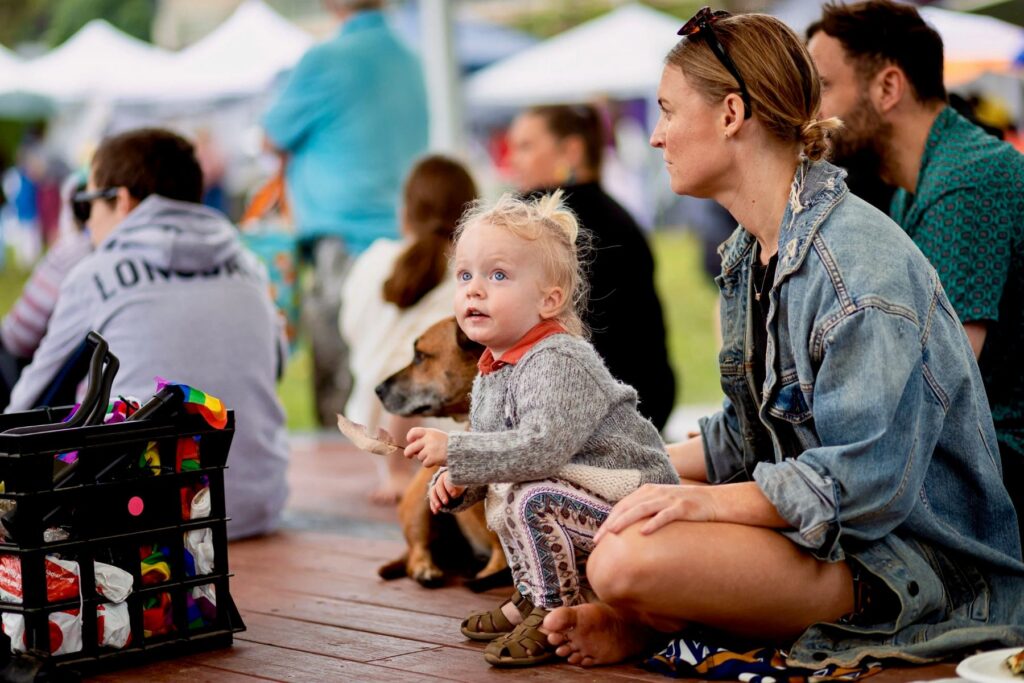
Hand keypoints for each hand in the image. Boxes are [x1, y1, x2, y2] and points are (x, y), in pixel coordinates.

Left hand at [404, 427, 448, 467]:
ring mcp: (430, 449)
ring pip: (420, 457)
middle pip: (411, 448)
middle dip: (408, 453)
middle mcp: (428, 439)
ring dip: (425, 458)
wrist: (461, 450)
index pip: (413, 432)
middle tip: (409, 456)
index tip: (411, 442)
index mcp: (429, 432)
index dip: (410, 437)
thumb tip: (413, 448)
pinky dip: (430, 464)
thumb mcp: (437, 435)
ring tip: (435, 456)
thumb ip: (425, 438)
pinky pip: (425, 463)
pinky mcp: (432, 458)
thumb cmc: (448, 444)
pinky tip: (437, 460)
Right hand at [429, 470, 466, 513]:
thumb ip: (462, 484)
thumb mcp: (463, 482)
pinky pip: (432, 500)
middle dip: (442, 495)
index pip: (446, 480)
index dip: (449, 487)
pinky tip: (436, 512)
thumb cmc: (462, 483)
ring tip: (439, 507)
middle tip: (446, 502)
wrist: (460, 485)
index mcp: (448, 475)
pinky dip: (433, 506)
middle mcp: (440, 480)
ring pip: (433, 492)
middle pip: (438, 486)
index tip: (454, 495)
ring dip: (435, 500)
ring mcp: (436, 487)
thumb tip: (462, 490)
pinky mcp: (434, 495)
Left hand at [593, 484, 717, 543]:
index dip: (608, 520)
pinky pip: (665, 515)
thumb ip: (644, 511)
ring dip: (625, 521)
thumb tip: (625, 531)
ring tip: (613, 533)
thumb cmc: (683, 507)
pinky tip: (644, 532)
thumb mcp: (660, 504)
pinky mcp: (682, 507)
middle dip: (611, 523)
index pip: (622, 506)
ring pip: (642, 509)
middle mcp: (654, 493)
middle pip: (627, 507)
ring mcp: (668, 499)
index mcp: (646, 492)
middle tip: (598, 539)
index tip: (597, 537)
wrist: (712, 500)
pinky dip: (653, 523)